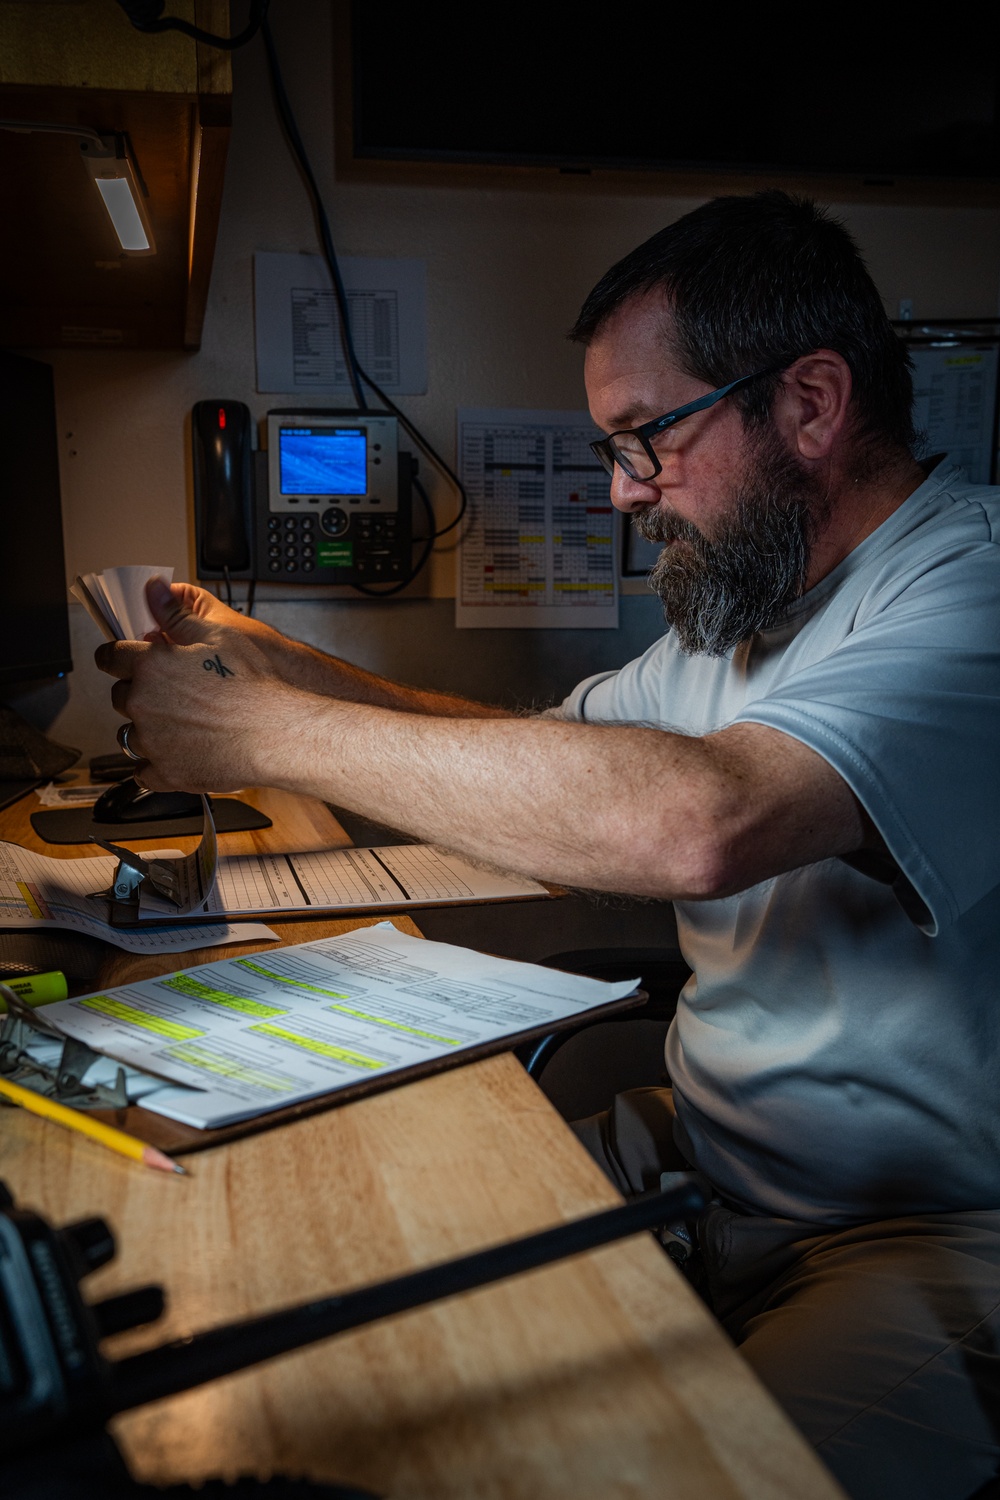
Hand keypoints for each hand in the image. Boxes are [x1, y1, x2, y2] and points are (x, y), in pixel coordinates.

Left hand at [95, 579, 296, 792]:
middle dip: (138, 693)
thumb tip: (152, 589)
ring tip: (181, 725)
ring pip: (130, 734)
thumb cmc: (253, 685)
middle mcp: (143, 703)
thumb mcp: (218, 634)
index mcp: (150, 666)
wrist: (277, 733)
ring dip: (147, 729)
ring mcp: (153, 741)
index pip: (110, 657)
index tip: (122, 662)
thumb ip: (175, 614)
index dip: (117, 657)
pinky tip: (178, 754)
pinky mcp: (166, 772)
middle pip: (120, 697)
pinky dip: (156, 765)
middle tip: (171, 695)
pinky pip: (144, 772)